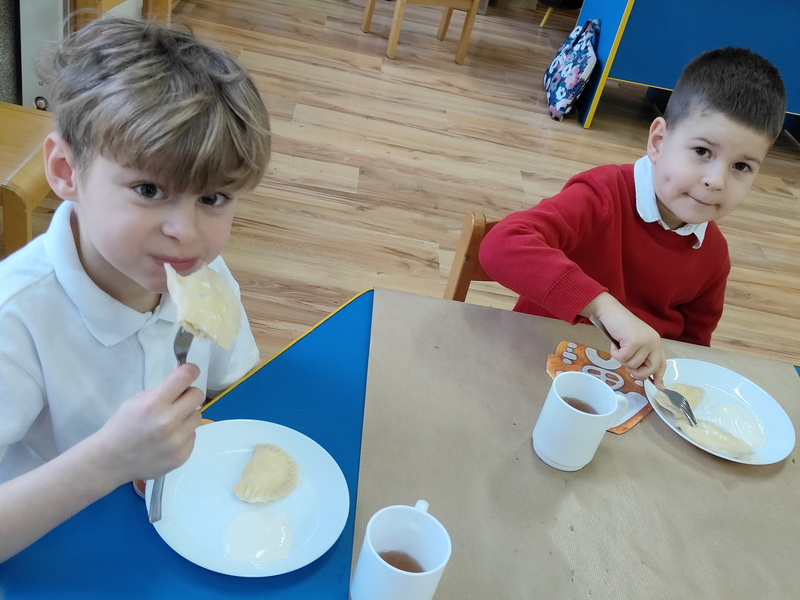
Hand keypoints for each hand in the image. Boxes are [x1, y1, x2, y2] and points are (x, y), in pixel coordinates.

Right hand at [92, 364, 203, 484]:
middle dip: (188, 394)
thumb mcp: (138, 400)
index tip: (190, 372)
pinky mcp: (182, 456)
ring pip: (198, 416)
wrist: (112, 461)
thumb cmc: (123, 426)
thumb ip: (163, 386)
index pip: (185, 377)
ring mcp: (177, 441)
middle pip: (198, 395)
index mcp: (154, 404)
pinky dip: (184, 434)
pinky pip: (193, 435)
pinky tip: (167, 440)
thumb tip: (184, 370)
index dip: (190, 370)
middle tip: (177, 401)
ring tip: (170, 423)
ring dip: (187, 416)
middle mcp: (168, 422)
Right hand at [582, 293, 665, 386]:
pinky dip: (615, 353)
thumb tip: (642, 376)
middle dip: (638, 373)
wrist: (610, 312)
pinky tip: (615, 343)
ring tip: (619, 346)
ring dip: (622, 359)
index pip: (661, 362)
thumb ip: (641, 355)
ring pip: (633, 365)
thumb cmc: (619, 326)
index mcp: (655, 342)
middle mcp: (654, 341)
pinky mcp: (634, 342)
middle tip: (628, 367)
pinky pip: (623, 358)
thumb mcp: (634, 342)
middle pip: (651, 368)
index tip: (658, 386)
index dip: (659, 376)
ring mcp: (645, 341)